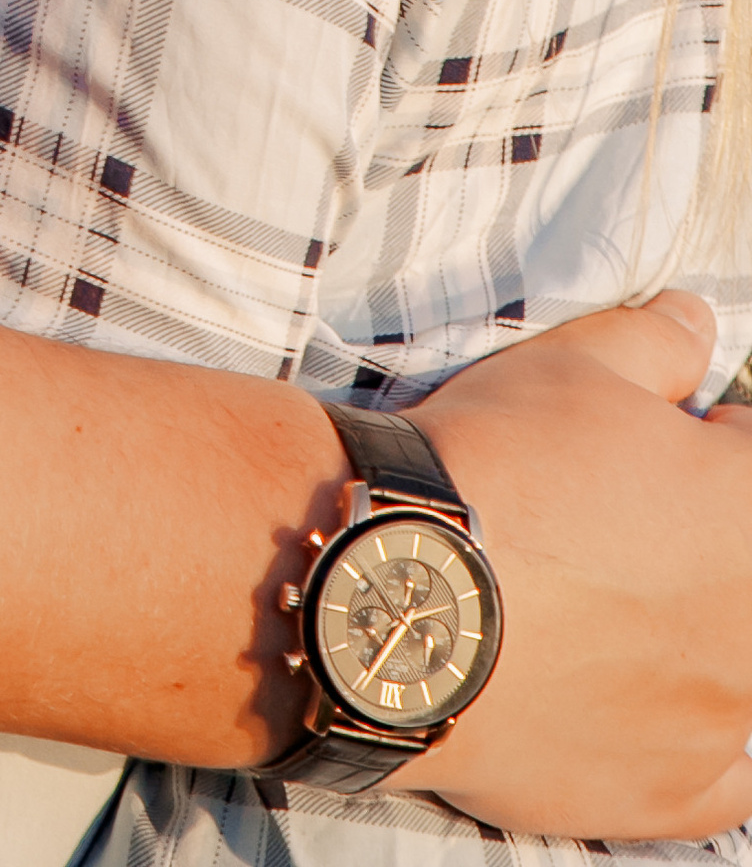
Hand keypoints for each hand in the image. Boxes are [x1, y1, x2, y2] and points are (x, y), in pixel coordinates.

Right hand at [385, 295, 751, 839]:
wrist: (396, 588)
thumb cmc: (494, 466)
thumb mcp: (572, 367)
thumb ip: (656, 344)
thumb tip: (699, 321)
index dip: (703, 436)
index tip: (655, 437)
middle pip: (744, 569)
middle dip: (703, 535)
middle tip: (620, 517)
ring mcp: (726, 718)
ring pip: (740, 670)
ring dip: (696, 629)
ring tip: (607, 602)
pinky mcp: (672, 792)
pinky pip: (721, 776)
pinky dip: (693, 738)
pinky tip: (639, 696)